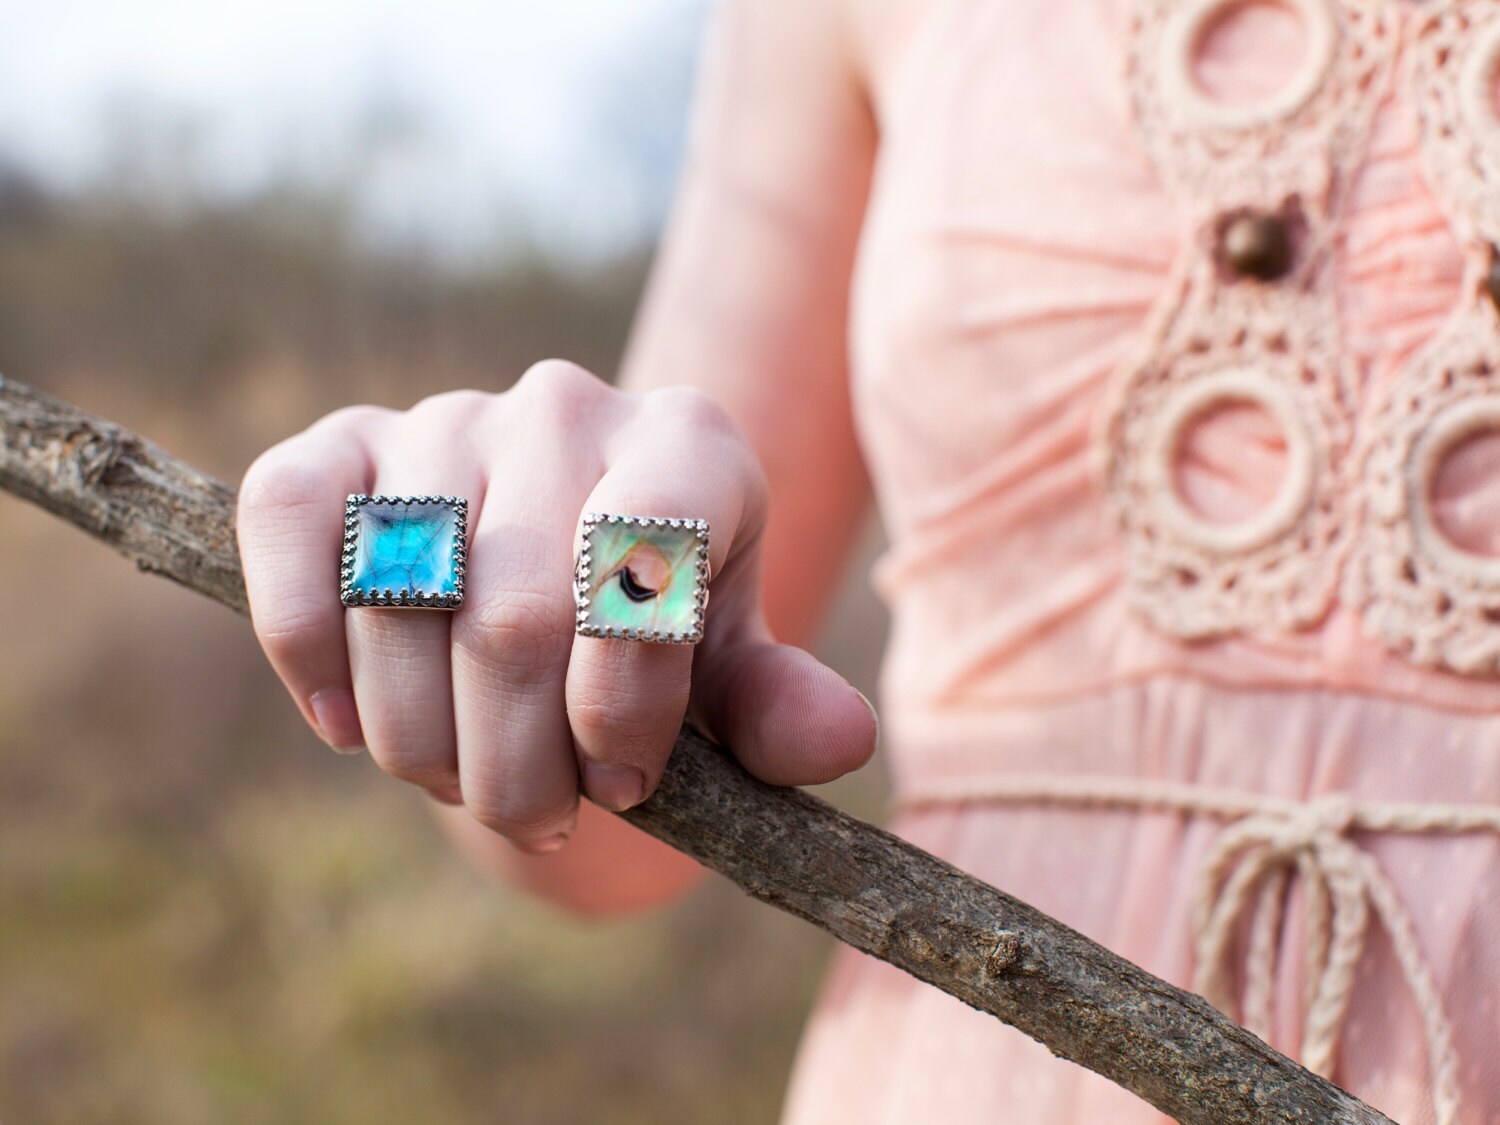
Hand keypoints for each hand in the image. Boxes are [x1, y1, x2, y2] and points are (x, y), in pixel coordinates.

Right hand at [237, 361, 876, 851]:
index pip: (648, 565)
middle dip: (518, 764)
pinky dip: (307, 645)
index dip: (625, 707)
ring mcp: (446, 417)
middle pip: (516, 616)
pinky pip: (294, 524)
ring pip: (401, 597)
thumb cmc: (655, 630)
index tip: (621, 787)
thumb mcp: (725, 670)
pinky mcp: (340, 444)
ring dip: (420, 739)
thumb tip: (841, 742)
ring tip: (460, 781)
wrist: (557, 571)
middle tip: (535, 820)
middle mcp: (566, 405)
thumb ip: (773, 706)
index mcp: (689, 441)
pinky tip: (346, 724)